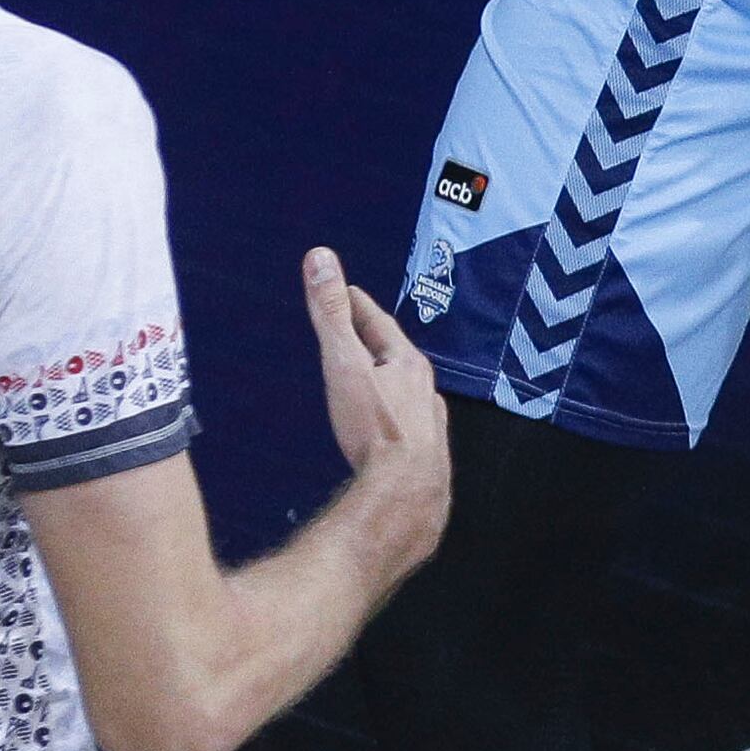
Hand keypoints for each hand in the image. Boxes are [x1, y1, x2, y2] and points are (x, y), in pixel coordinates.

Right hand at [303, 246, 450, 557]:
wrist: (407, 493)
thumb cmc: (375, 429)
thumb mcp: (346, 365)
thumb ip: (332, 314)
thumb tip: (320, 257)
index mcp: (406, 364)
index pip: (378, 323)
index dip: (359, 306)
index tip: (348, 290)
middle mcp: (424, 389)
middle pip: (396, 356)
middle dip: (376, 341)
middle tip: (359, 329)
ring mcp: (429, 423)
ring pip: (408, 391)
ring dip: (390, 379)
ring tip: (376, 376)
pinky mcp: (426, 456)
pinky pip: (411, 425)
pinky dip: (398, 416)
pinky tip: (392, 428)